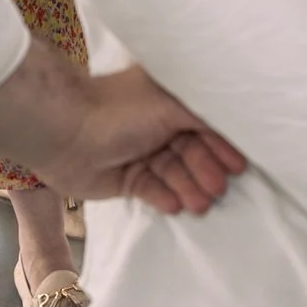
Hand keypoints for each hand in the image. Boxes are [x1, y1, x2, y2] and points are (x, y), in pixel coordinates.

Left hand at [0, 43, 248, 216]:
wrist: (65, 133)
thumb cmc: (121, 109)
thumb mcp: (172, 104)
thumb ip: (205, 115)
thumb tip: (238, 119)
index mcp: (167, 100)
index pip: (204, 125)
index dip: (221, 144)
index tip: (240, 164)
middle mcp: (156, 125)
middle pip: (191, 152)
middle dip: (205, 170)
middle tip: (220, 188)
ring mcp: (140, 152)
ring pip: (173, 173)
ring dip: (188, 187)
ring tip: (200, 205)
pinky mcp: (125, 179)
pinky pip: (152, 190)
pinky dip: (165, 197)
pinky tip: (177, 206)